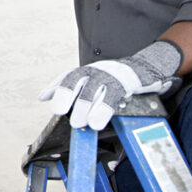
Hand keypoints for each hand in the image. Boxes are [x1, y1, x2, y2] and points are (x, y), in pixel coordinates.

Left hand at [38, 41, 183, 129]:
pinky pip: (112, 97)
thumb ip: (74, 88)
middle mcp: (97, 70)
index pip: (68, 76)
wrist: (148, 68)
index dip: (56, 87)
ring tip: (81, 123)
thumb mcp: (94, 81)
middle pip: (78, 80)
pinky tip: (97, 121)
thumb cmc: (117, 79)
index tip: (44, 98)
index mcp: (89, 70)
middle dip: (68, 95)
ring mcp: (111, 75)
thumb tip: (45, 96)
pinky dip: (103, 109)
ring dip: (86, 106)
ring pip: (94, 89)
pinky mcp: (125, 83)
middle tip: (61, 111)